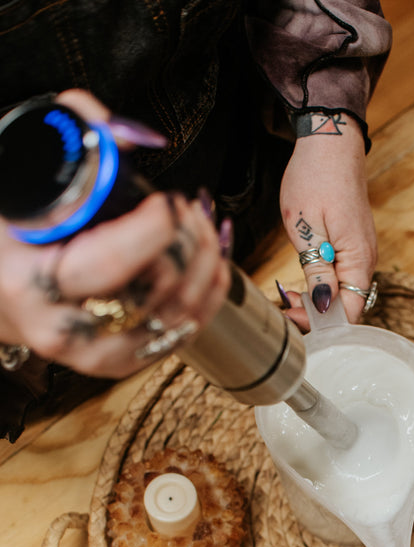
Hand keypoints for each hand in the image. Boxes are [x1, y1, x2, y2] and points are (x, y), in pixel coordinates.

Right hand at [0, 90, 229, 377]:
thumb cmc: (9, 228)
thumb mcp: (20, 174)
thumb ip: (73, 138)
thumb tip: (130, 136)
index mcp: (29, 282)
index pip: (108, 263)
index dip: (153, 229)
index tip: (166, 200)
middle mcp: (62, 328)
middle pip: (152, 288)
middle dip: (184, 240)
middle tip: (185, 206)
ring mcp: (94, 353)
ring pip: (177, 315)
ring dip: (204, 263)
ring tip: (202, 224)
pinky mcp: (121, 362)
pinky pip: (183, 332)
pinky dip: (209, 291)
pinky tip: (214, 257)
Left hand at [278, 112, 376, 328]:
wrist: (329, 142)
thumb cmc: (315, 178)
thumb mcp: (306, 228)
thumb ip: (317, 271)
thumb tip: (323, 305)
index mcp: (358, 259)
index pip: (348, 312)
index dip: (320, 322)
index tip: (292, 315)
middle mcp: (366, 260)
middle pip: (346, 306)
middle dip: (316, 314)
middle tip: (286, 304)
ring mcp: (361, 252)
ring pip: (343, 292)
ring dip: (318, 300)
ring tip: (290, 293)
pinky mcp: (353, 244)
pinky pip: (342, 276)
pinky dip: (323, 284)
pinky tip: (303, 278)